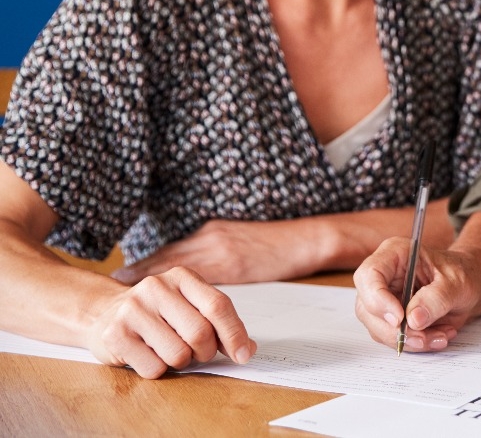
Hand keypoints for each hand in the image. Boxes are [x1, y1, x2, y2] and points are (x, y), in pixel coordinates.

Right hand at [87, 267, 255, 378]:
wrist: (104, 313)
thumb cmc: (158, 313)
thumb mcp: (190, 306)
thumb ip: (220, 323)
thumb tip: (247, 350)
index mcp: (181, 277)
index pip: (218, 306)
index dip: (234, 334)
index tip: (242, 354)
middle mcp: (155, 287)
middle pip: (200, 333)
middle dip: (205, 352)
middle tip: (196, 352)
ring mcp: (132, 310)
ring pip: (178, 354)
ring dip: (180, 362)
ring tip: (167, 349)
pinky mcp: (115, 334)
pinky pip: (154, 368)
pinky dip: (157, 369)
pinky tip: (147, 354)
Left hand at [111, 219, 319, 284]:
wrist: (306, 238)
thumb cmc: (277, 244)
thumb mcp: (241, 244)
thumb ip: (219, 254)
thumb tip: (198, 278)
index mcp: (212, 233)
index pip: (174, 250)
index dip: (149, 263)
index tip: (126, 274)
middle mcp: (211, 238)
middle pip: (170, 256)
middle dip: (143, 270)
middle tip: (118, 282)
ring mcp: (222, 249)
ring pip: (181, 266)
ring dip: (156, 281)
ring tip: (132, 293)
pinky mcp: (235, 263)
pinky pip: (202, 280)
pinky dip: (183, 293)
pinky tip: (169, 302)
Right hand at [353, 236, 475, 351]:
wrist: (469, 285)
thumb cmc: (462, 274)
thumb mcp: (457, 282)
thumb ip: (437, 298)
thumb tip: (414, 319)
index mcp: (395, 254)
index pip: (369, 274)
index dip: (377, 299)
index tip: (399, 318)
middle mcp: (384, 276)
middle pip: (367, 307)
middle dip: (395, 330)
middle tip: (423, 338)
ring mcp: (383, 299)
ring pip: (379, 328)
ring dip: (409, 340)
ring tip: (440, 336)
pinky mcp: (390, 318)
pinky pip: (393, 338)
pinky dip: (415, 343)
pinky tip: (437, 336)